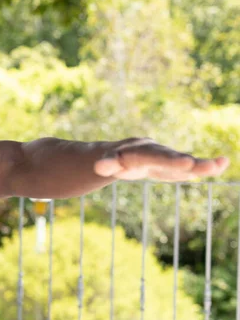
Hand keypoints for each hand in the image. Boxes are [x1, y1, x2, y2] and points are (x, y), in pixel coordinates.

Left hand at [94, 138, 228, 180]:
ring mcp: (164, 158)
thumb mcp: (106, 163)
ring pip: (183, 162)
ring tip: (221, 163)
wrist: (118, 154)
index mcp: (139, 151)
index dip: (171, 161)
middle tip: (208, 166)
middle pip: (172, 158)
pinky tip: (219, 165)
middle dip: (188, 162)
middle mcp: (155, 151)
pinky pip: (186, 168)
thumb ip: (105, 164)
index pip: (155, 157)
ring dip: (201, 165)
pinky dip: (201, 168)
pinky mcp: (170, 166)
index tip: (188, 164)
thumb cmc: (110, 160)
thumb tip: (98, 167)